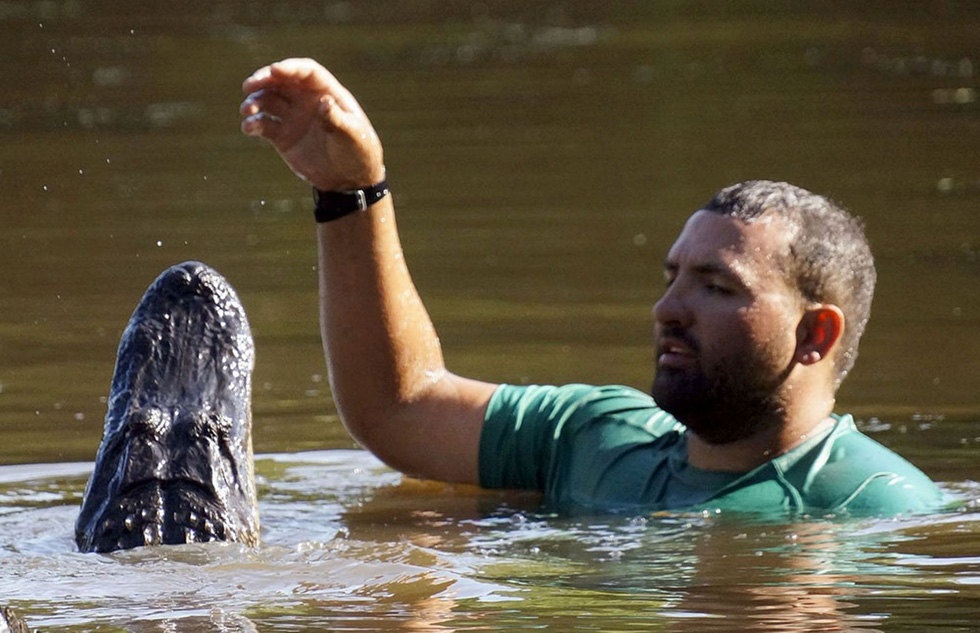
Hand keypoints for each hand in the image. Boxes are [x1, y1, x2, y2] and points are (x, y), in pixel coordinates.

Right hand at [240, 58, 384, 191]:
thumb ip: (337, 119)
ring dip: (255, 102)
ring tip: (248, 110)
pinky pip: (263, 125)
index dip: (290, 68)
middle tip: (248, 85)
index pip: (306, 72)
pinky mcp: (282, 136)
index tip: (275, 70)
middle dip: (263, 79)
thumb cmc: (358, 151)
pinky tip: (249, 128)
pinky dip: (253, 124)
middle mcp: (306, 100)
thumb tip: (324, 102)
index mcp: (327, 93)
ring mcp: (293, 117)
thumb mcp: (352, 135)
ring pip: (267, 101)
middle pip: (281, 81)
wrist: (350, 179)